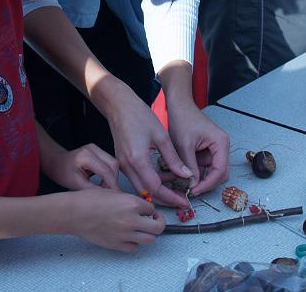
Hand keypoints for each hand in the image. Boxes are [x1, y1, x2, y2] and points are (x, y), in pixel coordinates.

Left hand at [45, 143, 120, 191]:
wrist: (56, 162)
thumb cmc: (62, 173)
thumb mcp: (76, 185)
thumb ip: (93, 190)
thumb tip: (109, 197)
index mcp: (85, 156)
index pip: (106, 171)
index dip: (113, 185)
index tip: (117, 197)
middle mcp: (93, 148)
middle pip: (113, 164)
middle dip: (114, 180)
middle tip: (110, 194)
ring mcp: (96, 148)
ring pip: (114, 163)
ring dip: (113, 177)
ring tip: (105, 189)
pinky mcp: (98, 150)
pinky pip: (109, 162)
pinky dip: (110, 173)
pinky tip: (104, 182)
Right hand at [68, 188, 165, 251]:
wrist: (75, 213)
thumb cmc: (90, 199)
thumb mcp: (114, 192)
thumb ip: (129, 200)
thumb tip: (139, 206)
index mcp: (132, 204)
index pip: (152, 208)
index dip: (150, 209)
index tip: (146, 209)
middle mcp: (132, 220)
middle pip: (158, 228)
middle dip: (158, 223)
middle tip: (153, 220)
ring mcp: (125, 235)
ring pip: (150, 240)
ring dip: (148, 234)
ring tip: (141, 229)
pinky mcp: (117, 245)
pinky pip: (134, 247)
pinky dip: (134, 243)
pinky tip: (128, 236)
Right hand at [104, 85, 193, 207]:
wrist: (119, 105)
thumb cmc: (139, 115)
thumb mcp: (161, 136)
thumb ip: (173, 159)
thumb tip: (186, 175)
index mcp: (137, 160)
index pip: (155, 189)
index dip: (172, 198)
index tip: (186, 201)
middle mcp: (126, 167)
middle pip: (146, 194)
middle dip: (165, 200)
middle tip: (182, 201)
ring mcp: (121, 165)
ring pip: (141, 188)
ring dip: (158, 192)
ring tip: (176, 189)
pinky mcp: (121, 162)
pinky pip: (136, 179)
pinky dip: (150, 183)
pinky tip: (164, 177)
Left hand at [164, 98, 229, 196]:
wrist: (178, 105)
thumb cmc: (182, 119)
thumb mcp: (184, 145)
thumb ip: (190, 166)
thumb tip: (193, 186)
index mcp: (221, 143)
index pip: (220, 171)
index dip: (208, 184)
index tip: (194, 191)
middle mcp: (222, 146)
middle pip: (219, 173)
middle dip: (205, 182)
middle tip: (190, 190)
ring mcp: (215, 148)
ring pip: (210, 171)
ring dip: (198, 177)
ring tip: (181, 180)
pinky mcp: (207, 149)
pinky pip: (203, 165)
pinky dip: (194, 170)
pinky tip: (182, 171)